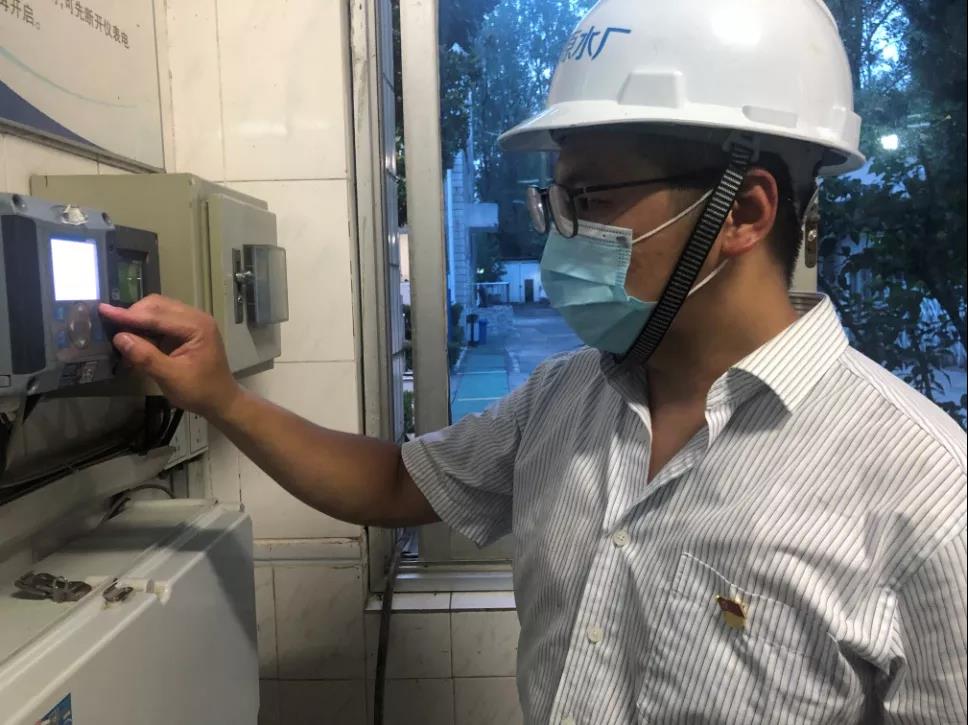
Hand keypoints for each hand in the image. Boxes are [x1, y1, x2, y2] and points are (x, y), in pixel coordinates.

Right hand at [98, 295, 240, 419]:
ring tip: (119, 335)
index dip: (129, 314)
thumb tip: (119, 337)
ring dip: (138, 321)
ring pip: (157, 311)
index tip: (103, 310)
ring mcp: (192, 323)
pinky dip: (145, 329)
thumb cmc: (200, 391)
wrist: (221, 401)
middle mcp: (196, 318)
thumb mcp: (171, 377)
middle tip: (109, 327)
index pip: (157, 315)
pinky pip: (161, 322)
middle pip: (157, 306)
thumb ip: (146, 357)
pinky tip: (133, 341)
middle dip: (133, 315)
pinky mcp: (185, 331)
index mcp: (197, 326)